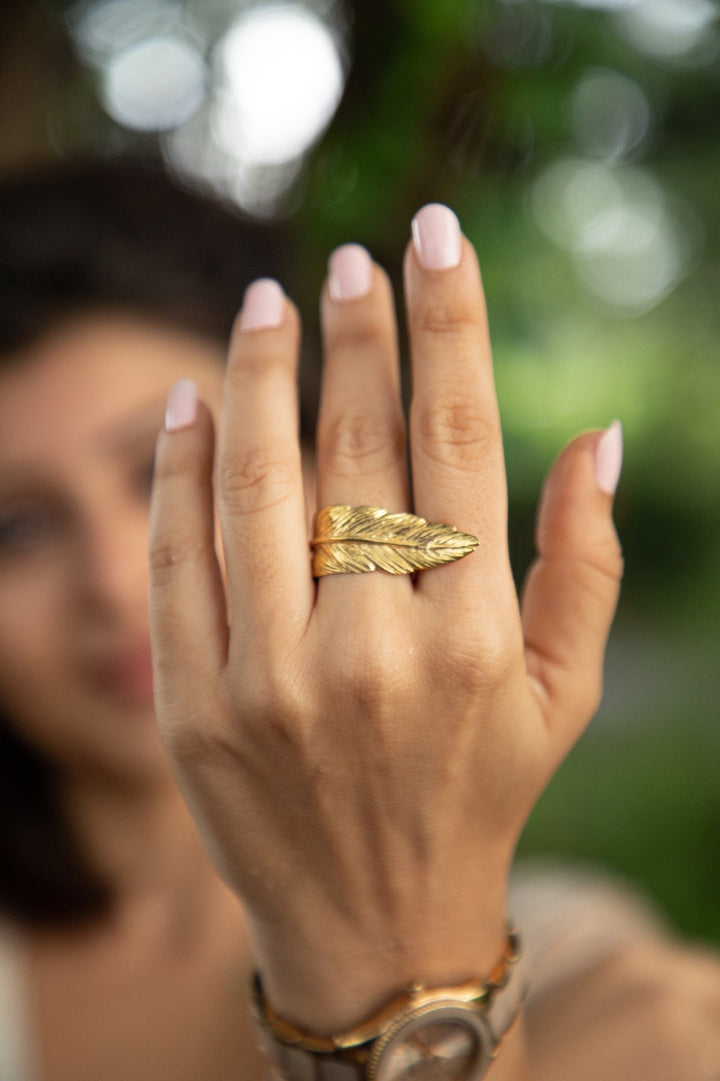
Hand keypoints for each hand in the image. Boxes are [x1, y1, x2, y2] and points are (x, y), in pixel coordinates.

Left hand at [149, 205, 622, 1032]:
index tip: (432, 239)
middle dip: (356, 333)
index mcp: (477, 639)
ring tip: (263, 303)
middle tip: (347, 260)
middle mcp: (377, 653)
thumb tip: (598, 435)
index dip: (447, 325)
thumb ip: (588, 564)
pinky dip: (179, 469)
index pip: (460, 441)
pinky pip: (181, 561)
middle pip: (358, 448)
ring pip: (259, 487)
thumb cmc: (480, 788)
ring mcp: (275, 683)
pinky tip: (190, 400)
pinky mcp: (195, 710)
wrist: (377, 922)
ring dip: (257, 376)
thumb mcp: (562, 693)